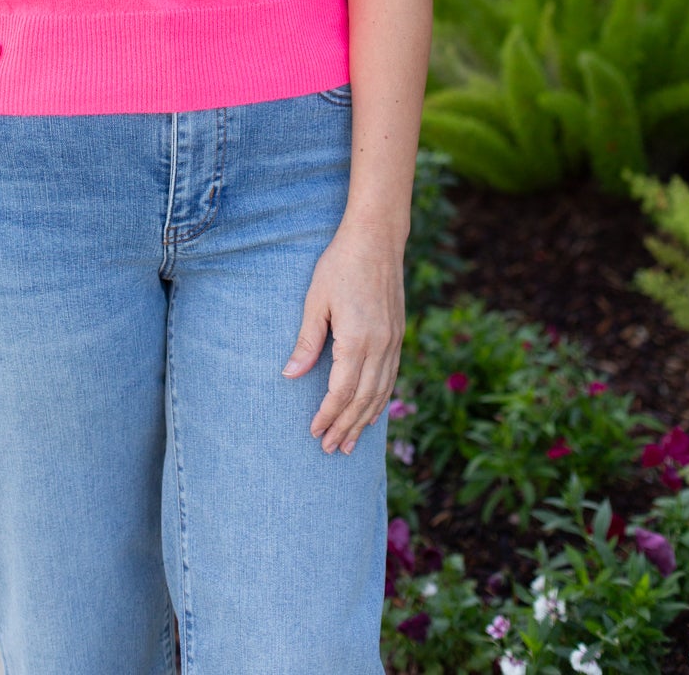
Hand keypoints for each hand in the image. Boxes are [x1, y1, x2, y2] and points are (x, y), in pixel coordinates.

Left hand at [282, 221, 405, 453]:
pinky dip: (381, 401)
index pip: (341, 391)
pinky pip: (391, 378)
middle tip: (330, 449)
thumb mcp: (316, 300)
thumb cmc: (340, 265)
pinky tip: (372, 413)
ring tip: (350, 443)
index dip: (327, 415)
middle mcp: (380, 346)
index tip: (314, 431)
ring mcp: (393, 341)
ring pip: (380, 393)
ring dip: (364, 420)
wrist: (377, 240)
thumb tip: (290, 376)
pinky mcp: (398, 335)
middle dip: (345, 427)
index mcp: (357, 340)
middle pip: (363, 399)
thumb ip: (307, 341)